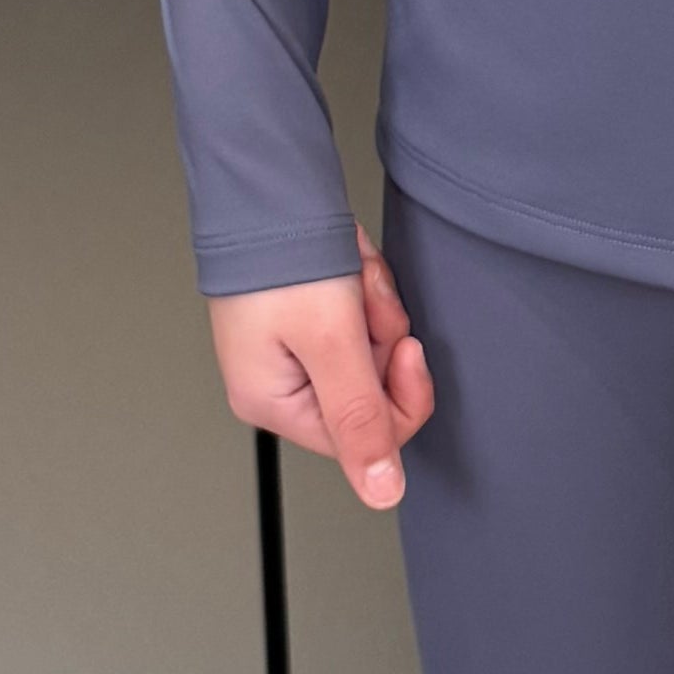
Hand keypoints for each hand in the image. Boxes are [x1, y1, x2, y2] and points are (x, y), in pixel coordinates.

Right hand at [208, 242, 437, 510]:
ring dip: (374, 304)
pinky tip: (347, 263)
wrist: (266, 182)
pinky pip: (360, 317)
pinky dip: (364, 287)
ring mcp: (292, 348)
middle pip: (372, 387)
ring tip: (349, 271)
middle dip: (381, 335)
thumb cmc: (280, 256)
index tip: (407, 344)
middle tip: (362, 297)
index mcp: (273, 403)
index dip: (400, 390)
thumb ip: (360, 420)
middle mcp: (279, 383)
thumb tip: (380, 492)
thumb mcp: (332, 343)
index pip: (368, 434)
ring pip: (372, 347)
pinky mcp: (306, 315)